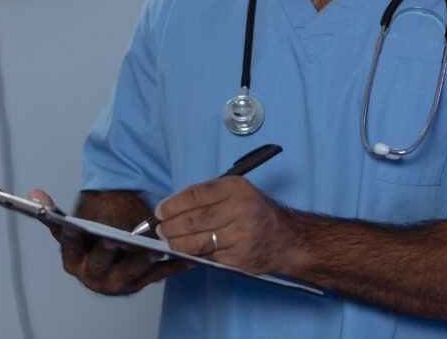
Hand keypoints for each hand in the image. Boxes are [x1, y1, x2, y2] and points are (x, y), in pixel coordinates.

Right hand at [28, 188, 188, 295]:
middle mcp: (94, 276)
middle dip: (108, 252)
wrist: (108, 267)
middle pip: (101, 265)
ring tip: (157, 248)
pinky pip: (158, 275)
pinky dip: (173, 266)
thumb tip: (34, 193)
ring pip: (132, 273)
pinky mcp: (140, 283)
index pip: (70, 248)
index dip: (71, 237)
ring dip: (144, 261)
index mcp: (74, 262)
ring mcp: (118, 283)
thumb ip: (54, 213)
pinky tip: (187, 257)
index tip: (73, 225)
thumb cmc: (89, 246)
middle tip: (115, 238)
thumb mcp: (71, 231)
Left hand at [154, 177, 297, 274]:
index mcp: (236, 188)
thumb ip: (209, 195)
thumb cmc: (258, 213)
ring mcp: (238, 235)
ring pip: (195, 242)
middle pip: (191, 219)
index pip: (194, 195)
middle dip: (169, 226)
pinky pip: (206, 257)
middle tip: (160, 228)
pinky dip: (191, 255)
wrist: (286, 239)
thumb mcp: (238, 192)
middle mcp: (238, 210)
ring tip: (169, 240)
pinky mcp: (237, 257)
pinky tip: (185, 251)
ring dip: (176, 243)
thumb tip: (173, 205)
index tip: (160, 210)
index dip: (171, 204)